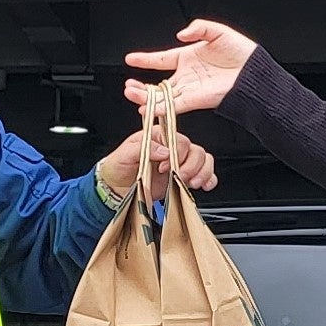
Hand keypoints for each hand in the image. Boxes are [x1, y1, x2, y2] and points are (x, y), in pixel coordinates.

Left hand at [96, 126, 217, 197]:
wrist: (116, 189)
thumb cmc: (117, 168)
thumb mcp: (123, 155)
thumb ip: (143, 149)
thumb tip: (164, 150)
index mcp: (158, 136)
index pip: (179, 139)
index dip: (177, 153)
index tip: (165, 167)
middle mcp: (172, 147)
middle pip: (195, 150)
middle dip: (191, 166)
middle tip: (179, 178)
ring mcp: (180, 162)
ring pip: (204, 160)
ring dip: (202, 172)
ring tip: (191, 183)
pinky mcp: (184, 177)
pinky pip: (206, 174)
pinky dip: (209, 179)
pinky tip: (204, 186)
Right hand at [124, 19, 258, 114]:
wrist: (254, 73)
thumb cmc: (242, 54)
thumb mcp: (218, 32)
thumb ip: (199, 28)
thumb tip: (181, 34)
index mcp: (189, 58)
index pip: (161, 59)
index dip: (145, 59)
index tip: (130, 58)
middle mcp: (187, 76)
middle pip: (158, 84)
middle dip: (140, 87)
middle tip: (128, 87)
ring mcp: (190, 89)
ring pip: (162, 96)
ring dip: (145, 98)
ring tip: (131, 95)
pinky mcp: (196, 100)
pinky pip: (174, 105)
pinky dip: (161, 108)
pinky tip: (148, 109)